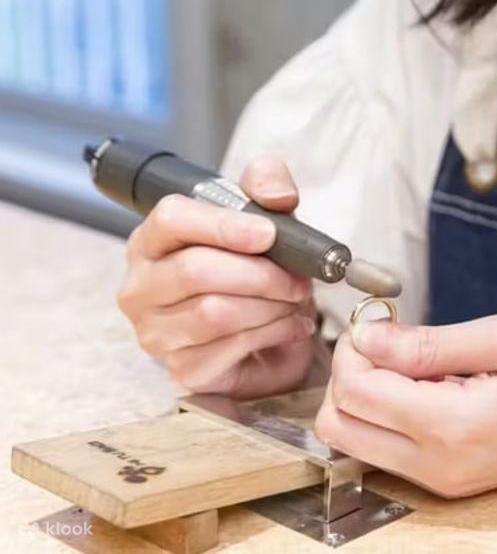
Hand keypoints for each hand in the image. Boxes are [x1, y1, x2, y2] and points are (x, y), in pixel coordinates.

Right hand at [118, 157, 316, 398]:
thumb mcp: (265, 219)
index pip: (171, 220)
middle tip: (297, 279)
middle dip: (260, 274)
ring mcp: (156, 333)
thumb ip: (268, 186)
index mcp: (152, 241)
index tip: (268, 233)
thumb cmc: (253, 273)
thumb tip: (277, 195)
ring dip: (270, 305)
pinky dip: (273, 332)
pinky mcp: (183, 368)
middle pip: (196, 270)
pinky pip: (231, 346)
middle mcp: (141, 287)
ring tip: (293, 301)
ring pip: (215, 312)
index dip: (223, 225)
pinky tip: (289, 325)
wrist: (267, 334)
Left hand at [315, 313, 496, 497]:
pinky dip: (385, 413)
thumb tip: (365, 337)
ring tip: (413, 362)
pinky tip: (425, 386)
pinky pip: (383, 448)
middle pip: (337, 425)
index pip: (352, 393)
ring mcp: (440, 480)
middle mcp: (437, 466)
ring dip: (364, 394)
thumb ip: (427, 344)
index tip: (383, 322)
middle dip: (348, 373)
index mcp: (451, 427)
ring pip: (353, 439)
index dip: (354, 348)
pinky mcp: (446, 481)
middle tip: (390, 341)